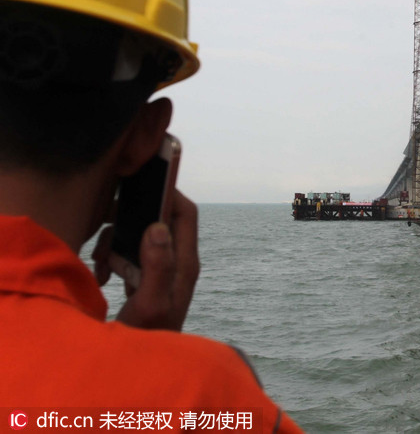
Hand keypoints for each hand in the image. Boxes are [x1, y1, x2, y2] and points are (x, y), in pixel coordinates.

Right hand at [92, 190, 199, 330]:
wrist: (141, 366)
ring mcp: (163, 269)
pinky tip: (101, 277)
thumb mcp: (151, 303)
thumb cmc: (149, 338)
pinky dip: (112, 258)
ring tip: (101, 266)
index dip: (169, 193)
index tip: (143, 185)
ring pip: (139, 235)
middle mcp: (178, 262)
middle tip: (106, 233)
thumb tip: (158, 227)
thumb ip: (157, 265)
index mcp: (185, 263)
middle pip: (158, 220)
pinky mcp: (147, 277)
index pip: (186, 214)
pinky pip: (129, 253)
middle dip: (129, 221)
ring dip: (115, 243)